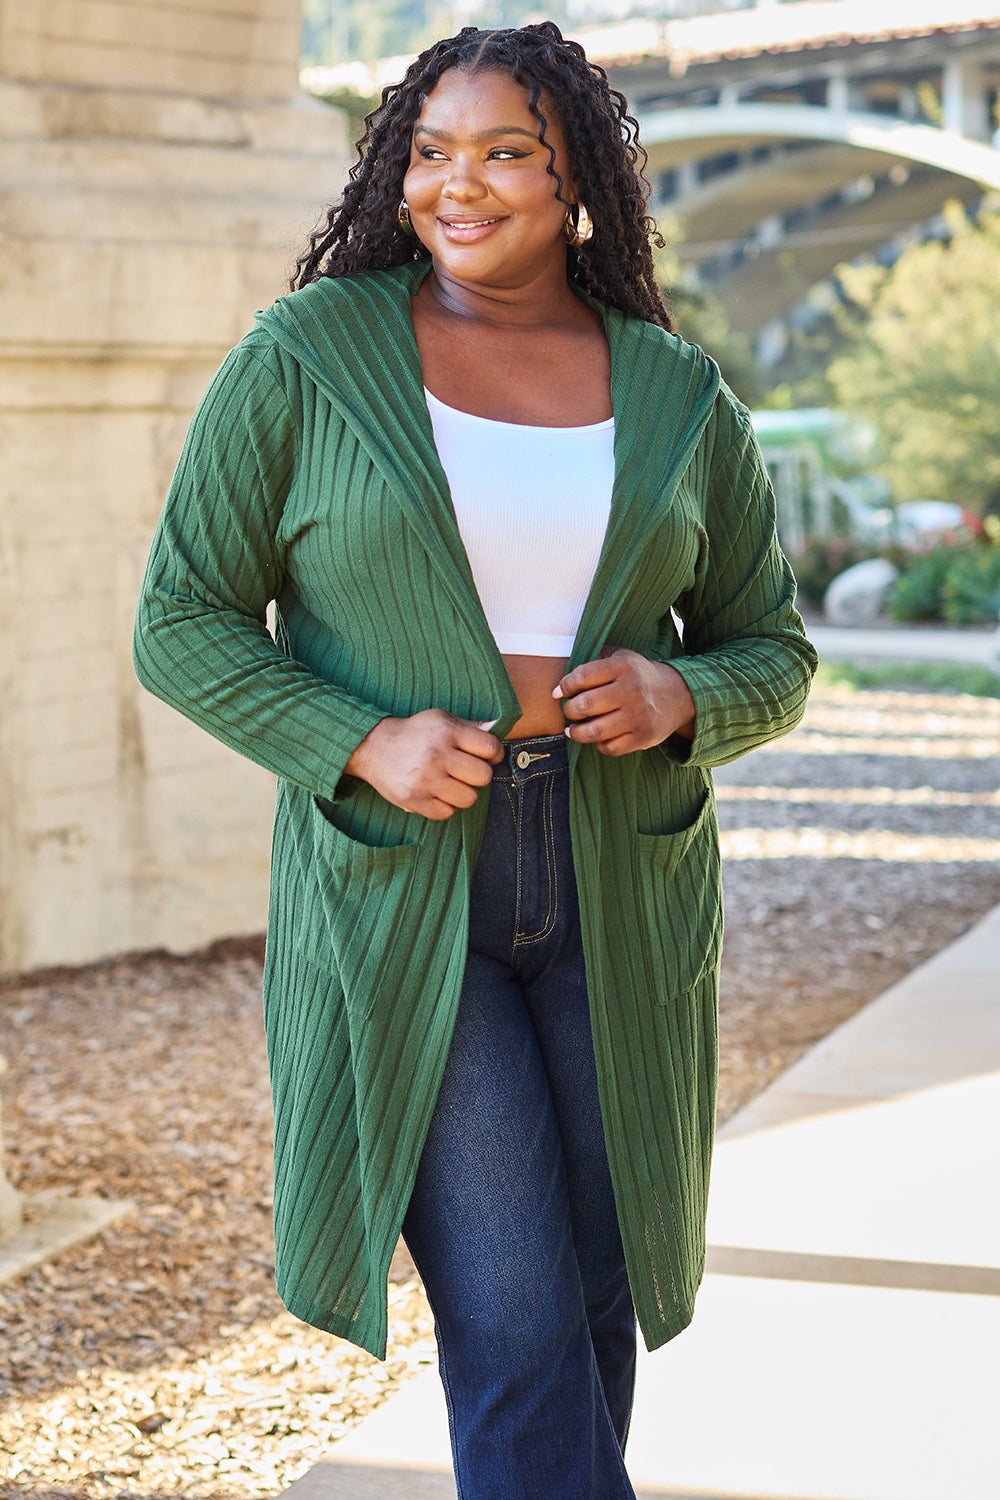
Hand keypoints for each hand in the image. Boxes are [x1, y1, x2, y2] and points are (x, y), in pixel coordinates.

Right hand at [344, 709, 502, 819]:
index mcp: (447, 732)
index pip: (491, 748)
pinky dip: (445, 805)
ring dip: (463, 792)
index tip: (486, 756)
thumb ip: (470, 727)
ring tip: (450, 782)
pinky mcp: (414, 800)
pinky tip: (436, 793)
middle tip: (465, 770)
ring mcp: (425, 780)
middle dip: (478, 774)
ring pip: (469, 798)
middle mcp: (437, 755)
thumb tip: (497, 730)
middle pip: (484, 776)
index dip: (494, 753)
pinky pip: (447, 813)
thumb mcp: (441, 718)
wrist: (373, 747)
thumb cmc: (414, 733)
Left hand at [554, 648, 695, 755]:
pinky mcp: (643, 737)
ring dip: (576, 732)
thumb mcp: (621, 657)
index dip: (565, 685)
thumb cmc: (637, 676)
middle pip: (585, 705)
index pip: (583, 676)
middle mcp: (631, 691)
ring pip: (594, 731)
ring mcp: (638, 716)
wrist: (677, 695)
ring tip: (572, 729)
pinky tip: (597, 737)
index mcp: (623, 667)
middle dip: (569, 709)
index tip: (559, 692)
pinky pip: (610, 747)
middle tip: (569, 710)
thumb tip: (560, 684)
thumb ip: (593, 661)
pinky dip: (598, 744)